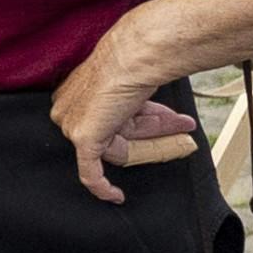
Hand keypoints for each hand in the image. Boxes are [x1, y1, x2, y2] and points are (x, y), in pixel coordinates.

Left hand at [47, 16, 205, 202]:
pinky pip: (90, 174)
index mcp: (74, 90)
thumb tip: (152, 110)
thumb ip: (132, 102)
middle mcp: (67, 108)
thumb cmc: (134, 59)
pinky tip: (117, 197)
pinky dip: (103, 188)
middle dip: (153, 129)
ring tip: (184, 133)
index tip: (167, 117)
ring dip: (155, 142)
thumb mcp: (131, 85)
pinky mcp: (82, 139)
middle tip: (182, 127)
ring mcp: (72, 124)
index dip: (142, 118)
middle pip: (115, 133)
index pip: (109, 118)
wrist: (135, 55)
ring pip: (117, 148)